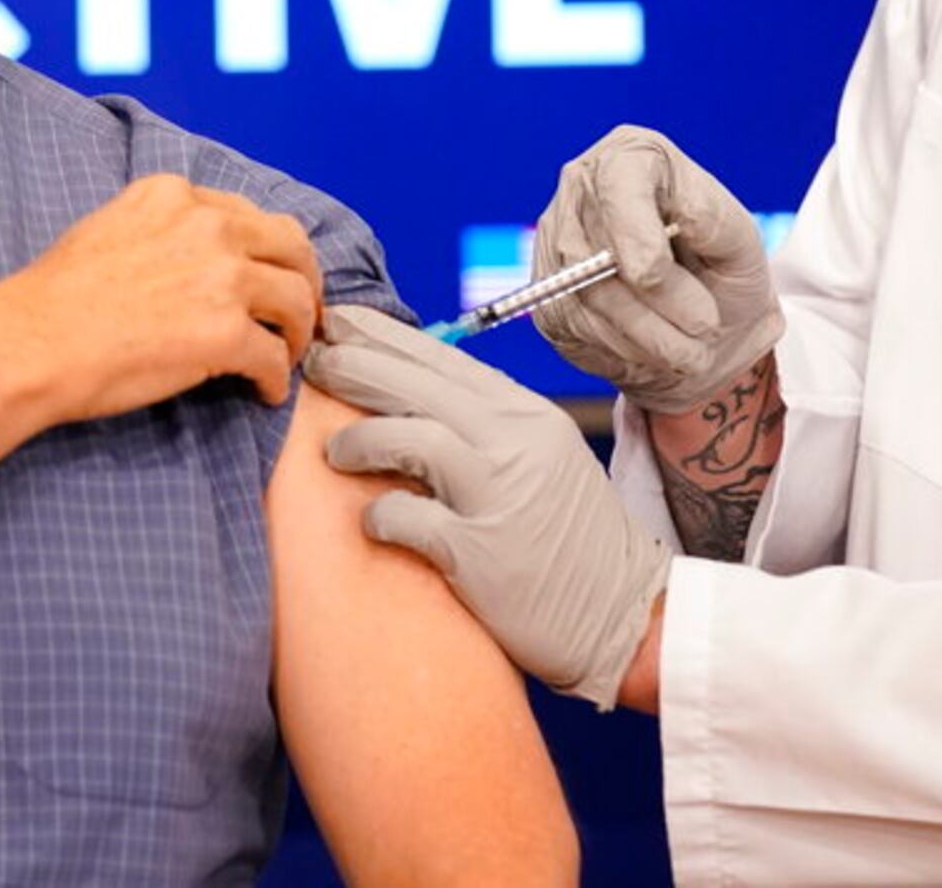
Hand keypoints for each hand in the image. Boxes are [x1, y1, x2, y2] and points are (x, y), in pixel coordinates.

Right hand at [0, 173, 320, 420]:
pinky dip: (276, 379)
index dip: (269, 249)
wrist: (32, 344)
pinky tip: (265, 392)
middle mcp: (208, 226)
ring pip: (295, 300)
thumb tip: (192, 255)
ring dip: (298, 331)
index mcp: (176, 197)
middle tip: (303, 311)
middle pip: (291, 247)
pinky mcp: (226, 333)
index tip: (272, 272)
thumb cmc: (56, 297)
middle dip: (305, 280)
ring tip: (289, 354)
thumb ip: (161, 228)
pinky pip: (274, 356)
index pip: (250, 215)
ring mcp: (222, 278)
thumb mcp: (110, 227)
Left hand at [304, 305, 670, 709]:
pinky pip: (409, 518)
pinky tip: (371, 519)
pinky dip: (380, 514)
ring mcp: (499, 495)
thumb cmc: (574, 539)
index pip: (442, 357)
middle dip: (355, 366)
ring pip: (410, 438)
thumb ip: (487, 423)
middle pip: (417, 384)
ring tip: (334, 451)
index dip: (382, 336)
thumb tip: (412, 392)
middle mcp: (515, 444)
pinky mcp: (481, 554)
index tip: (339, 325)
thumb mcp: (543, 458)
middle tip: (314, 362)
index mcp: (527, 415)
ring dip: (360, 441)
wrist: (627, 615)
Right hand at [533, 125, 784, 412]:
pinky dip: (623, 347)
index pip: (617, 181)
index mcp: (633, 155)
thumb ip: (713, 221)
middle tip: (704, 327)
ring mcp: (556, 238)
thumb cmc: (723, 273)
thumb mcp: (739, 240)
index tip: (656, 275)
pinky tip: (655, 346)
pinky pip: (575, 326)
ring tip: (692, 348)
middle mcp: (583, 187)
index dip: (632, 232)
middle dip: (655, 300)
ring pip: (585, 295)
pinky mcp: (546, 291)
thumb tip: (683, 215)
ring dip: (646, 334)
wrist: (706, 330)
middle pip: (596, 247)